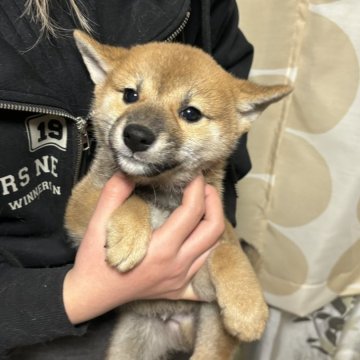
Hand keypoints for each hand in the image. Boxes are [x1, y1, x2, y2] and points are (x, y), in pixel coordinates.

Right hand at [63, 172, 223, 323]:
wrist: (91, 294)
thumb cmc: (94, 259)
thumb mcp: (98, 223)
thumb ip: (114, 194)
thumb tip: (130, 172)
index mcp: (161, 248)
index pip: (193, 210)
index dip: (197, 187)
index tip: (194, 173)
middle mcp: (177, 265)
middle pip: (213, 228)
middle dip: (214, 202)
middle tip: (204, 187)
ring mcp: (180, 279)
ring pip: (214, 248)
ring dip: (212, 223)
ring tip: (202, 206)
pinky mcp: (178, 290)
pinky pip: (206, 273)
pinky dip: (210, 254)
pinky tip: (202, 242)